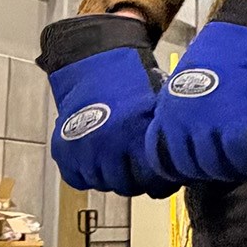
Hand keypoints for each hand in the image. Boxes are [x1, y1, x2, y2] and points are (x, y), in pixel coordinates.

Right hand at [37, 13, 177, 196]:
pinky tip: (100, 158)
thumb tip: (183, 164)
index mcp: (136, 135)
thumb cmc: (133, 82)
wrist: (96, 60)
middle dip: (138, 180)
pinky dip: (87, 173)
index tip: (165, 178)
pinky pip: (77, 178)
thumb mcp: (160, 106)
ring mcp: (83, 150)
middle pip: (127, 187)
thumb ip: (165, 139)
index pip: (154, 182)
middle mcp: (107, 146)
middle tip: (141, 169)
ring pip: (102, 184)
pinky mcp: (63, 150)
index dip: (163, 183)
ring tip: (120, 160)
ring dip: (112, 176)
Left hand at [146, 0, 246, 182]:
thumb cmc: (219, 55)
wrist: (241, 30)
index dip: (183, 168)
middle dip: (211, 171)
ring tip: (246, 162)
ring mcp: (205, 125)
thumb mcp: (187, 86)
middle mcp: (180, 123)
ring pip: (215, 167)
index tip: (199, 166)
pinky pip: (239, 157)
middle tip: (229, 165)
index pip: (162, 161)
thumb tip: (195, 143)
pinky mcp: (234, 124)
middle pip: (190, 168)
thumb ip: (186, 117)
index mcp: (166, 114)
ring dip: (232, 169)